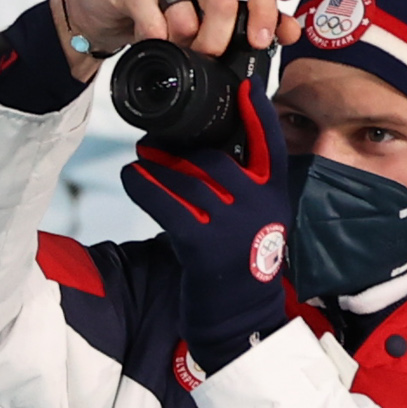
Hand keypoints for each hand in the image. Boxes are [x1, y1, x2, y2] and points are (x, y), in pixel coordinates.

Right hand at [46, 0, 293, 87]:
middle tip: (204, 55)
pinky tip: (144, 35)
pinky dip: (152, 42)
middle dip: (217, 43)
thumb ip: (244, 20)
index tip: (263, 42)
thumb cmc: (157, 10)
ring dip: (178, 45)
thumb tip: (290, 32)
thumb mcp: (204, 14)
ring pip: (188, 22)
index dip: (268, 13)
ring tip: (167, 41)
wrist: (100, 5)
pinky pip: (155, 26)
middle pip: (225, 4)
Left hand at [117, 86, 295, 370]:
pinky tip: (131, 177)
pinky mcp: (201, 244)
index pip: (271, 144)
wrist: (239, 321)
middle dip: (179, 146)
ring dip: (155, 163)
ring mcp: (231, 225)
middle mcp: (258, 207)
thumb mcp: (259, 224)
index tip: (248, 86)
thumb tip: (201, 147)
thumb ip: (246, 189)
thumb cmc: (241, 267)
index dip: (260, 113)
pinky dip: (142, 185)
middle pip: (213, 156)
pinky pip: (163, 202)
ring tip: (140, 158)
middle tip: (153, 141)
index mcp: (275, 197)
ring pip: (184, 176)